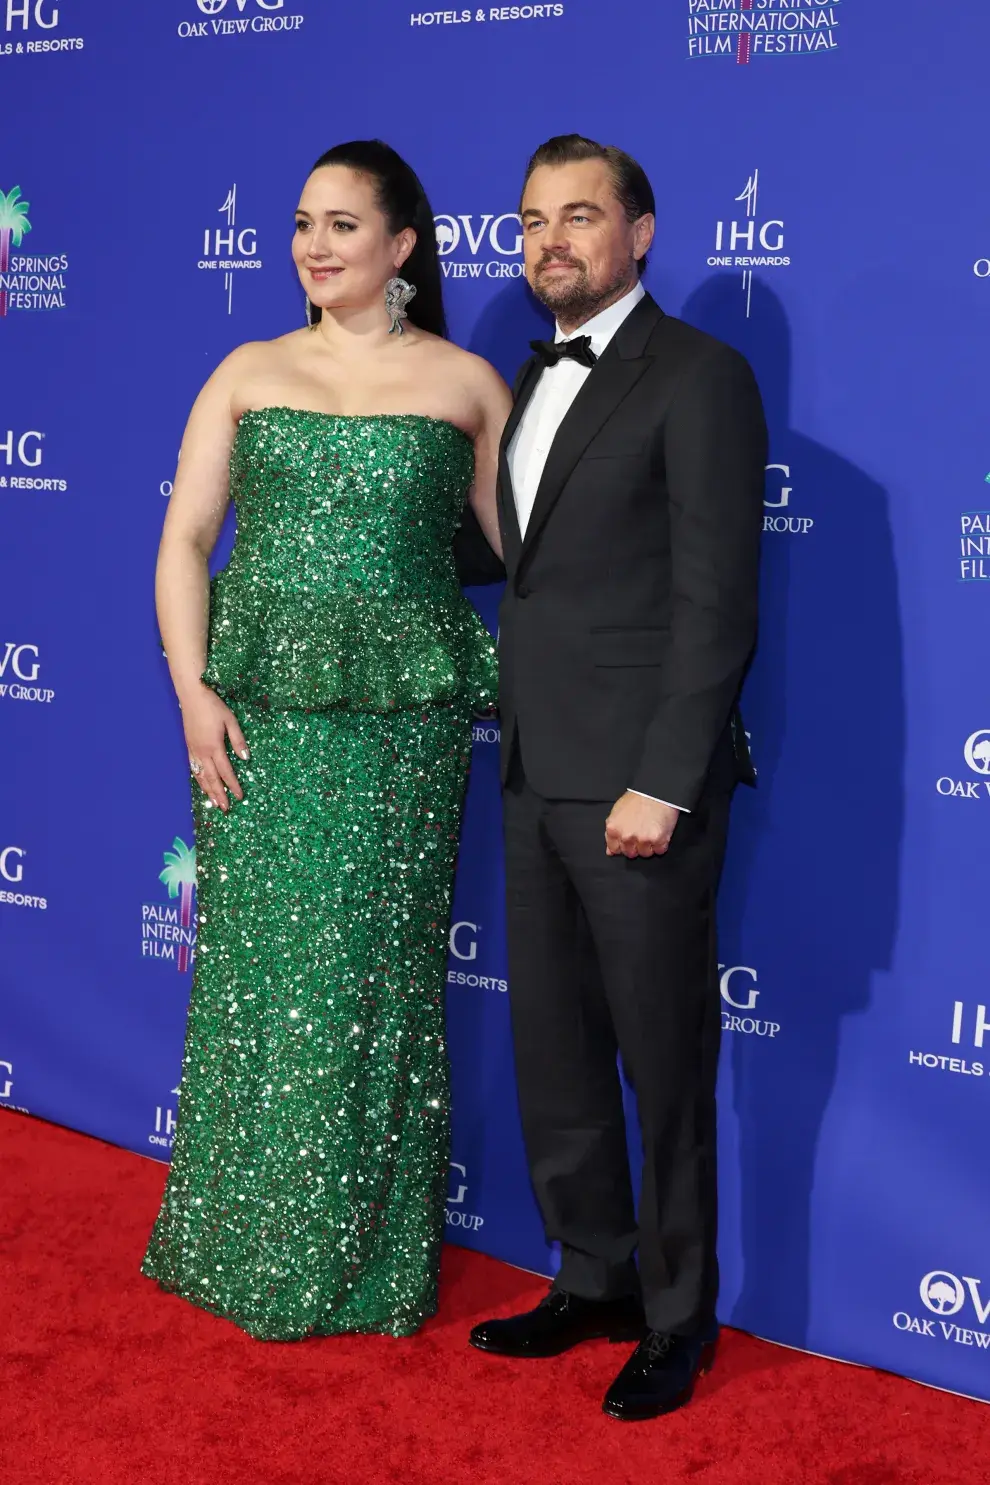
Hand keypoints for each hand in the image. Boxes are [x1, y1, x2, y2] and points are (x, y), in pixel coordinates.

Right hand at [179, 682, 248, 813]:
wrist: (192, 695)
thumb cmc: (213, 706)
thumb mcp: (230, 721)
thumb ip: (238, 741)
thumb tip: (246, 759)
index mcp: (214, 747)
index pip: (226, 772)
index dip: (233, 785)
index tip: (239, 797)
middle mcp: (202, 752)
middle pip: (212, 779)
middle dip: (219, 794)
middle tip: (225, 808)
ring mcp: (193, 750)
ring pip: (201, 776)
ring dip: (208, 790)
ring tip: (214, 803)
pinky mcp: (188, 747)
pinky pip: (193, 768)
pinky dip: (199, 780)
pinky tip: (202, 784)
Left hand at [604, 792, 679, 858]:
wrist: (656, 791)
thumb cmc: (637, 798)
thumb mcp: (617, 812)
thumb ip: (612, 833)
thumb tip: (610, 851)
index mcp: (613, 829)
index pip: (615, 849)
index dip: (622, 845)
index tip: (628, 840)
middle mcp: (626, 836)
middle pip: (630, 853)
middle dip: (635, 846)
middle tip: (641, 832)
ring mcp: (642, 839)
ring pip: (645, 853)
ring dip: (649, 846)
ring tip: (651, 830)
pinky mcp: (658, 840)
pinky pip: (660, 850)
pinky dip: (661, 844)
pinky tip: (659, 831)